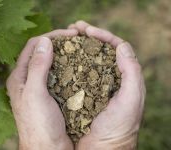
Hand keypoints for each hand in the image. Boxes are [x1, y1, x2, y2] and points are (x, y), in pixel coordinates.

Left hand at [6, 29, 77, 149]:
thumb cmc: (39, 125)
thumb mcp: (35, 93)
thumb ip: (37, 67)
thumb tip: (45, 41)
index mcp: (19, 77)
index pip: (33, 47)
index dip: (51, 37)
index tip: (70, 34)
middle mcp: (28, 80)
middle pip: (42, 53)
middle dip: (59, 43)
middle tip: (77, 38)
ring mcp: (40, 88)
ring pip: (51, 64)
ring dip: (65, 55)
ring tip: (80, 49)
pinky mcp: (50, 95)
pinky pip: (59, 76)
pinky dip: (68, 68)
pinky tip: (79, 66)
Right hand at [68, 21, 145, 149]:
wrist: (101, 149)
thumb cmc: (119, 128)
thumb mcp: (131, 99)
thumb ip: (131, 72)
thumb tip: (121, 46)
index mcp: (122, 77)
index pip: (116, 48)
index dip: (103, 36)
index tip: (88, 30)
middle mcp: (107, 78)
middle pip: (99, 51)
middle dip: (87, 37)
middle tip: (75, 27)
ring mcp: (92, 85)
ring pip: (86, 60)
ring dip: (77, 46)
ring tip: (67, 36)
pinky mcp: (80, 93)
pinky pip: (75, 74)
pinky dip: (69, 63)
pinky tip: (61, 57)